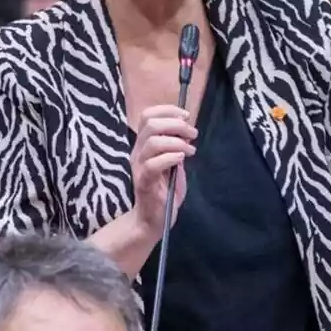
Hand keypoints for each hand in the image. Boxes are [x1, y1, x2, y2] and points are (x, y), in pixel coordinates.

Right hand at [129, 105, 196, 236]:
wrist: (152, 220)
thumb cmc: (164, 191)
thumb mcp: (173, 163)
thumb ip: (177, 146)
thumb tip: (187, 130)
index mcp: (143, 145)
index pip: (147, 116)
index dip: (167, 110)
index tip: (186, 115)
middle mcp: (138, 152)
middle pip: (150, 124)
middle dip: (176, 124)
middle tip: (192, 134)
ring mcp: (139, 167)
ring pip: (152, 141)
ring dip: (177, 141)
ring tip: (191, 150)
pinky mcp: (144, 182)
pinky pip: (154, 164)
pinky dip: (171, 157)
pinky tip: (182, 160)